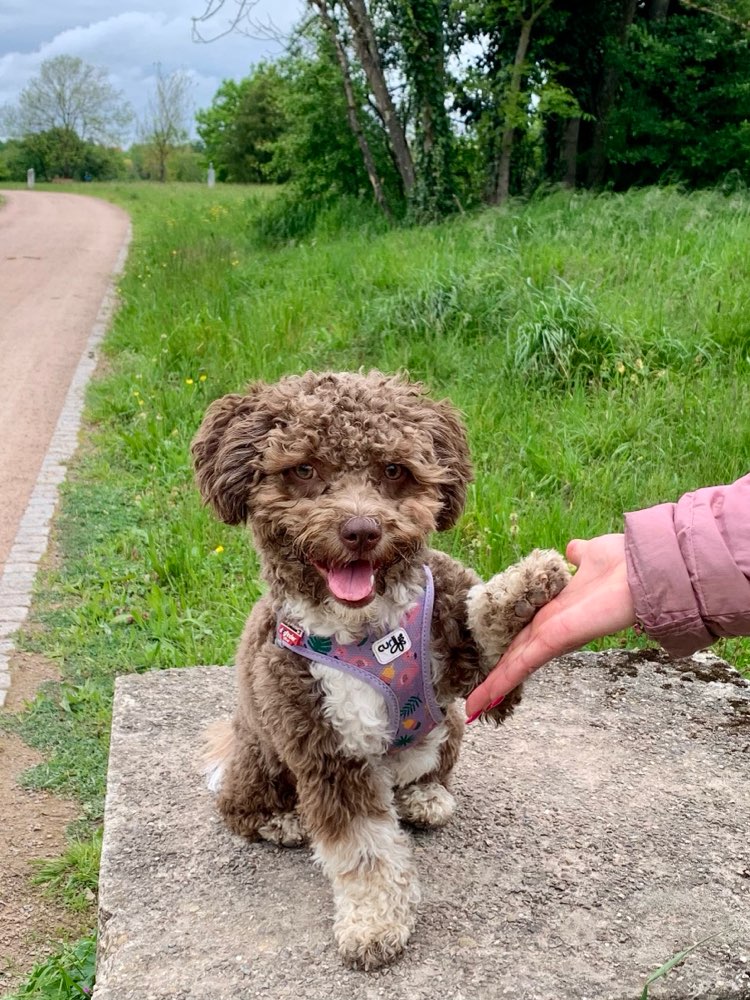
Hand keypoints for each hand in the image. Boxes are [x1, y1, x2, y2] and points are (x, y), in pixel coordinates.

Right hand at [465, 534, 635, 718]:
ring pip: (515, 666)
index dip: (508, 646)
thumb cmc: (621, 562)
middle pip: (517, 656)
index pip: (526, 633)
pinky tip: (481, 701)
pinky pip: (521, 664)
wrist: (642, 569)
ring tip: (471, 708)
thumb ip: (579, 558)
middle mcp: (553, 628)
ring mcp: (553, 637)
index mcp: (558, 610)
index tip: (492, 656)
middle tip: (475, 700)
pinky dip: (500, 683)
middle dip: (496, 677)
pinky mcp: (554, 641)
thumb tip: (572, 552)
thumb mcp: (591, 556)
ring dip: (492, 688)